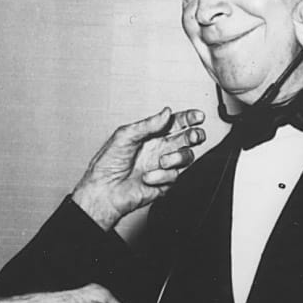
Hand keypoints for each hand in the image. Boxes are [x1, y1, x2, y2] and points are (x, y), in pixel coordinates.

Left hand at [72, 108, 204, 229]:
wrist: (104, 190)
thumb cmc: (108, 163)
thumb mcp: (125, 135)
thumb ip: (148, 124)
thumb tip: (166, 112)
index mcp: (150, 135)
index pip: (175, 123)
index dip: (188, 118)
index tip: (197, 116)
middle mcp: (159, 149)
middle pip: (187, 138)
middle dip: (194, 135)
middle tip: (192, 136)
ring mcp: (163, 166)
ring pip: (186, 156)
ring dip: (177, 157)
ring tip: (162, 161)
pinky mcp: (164, 182)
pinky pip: (175, 176)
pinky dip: (162, 176)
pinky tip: (148, 177)